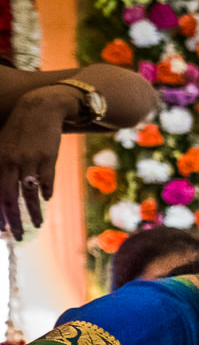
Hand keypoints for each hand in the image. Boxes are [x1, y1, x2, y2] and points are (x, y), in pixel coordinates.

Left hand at [0, 86, 74, 239]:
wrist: (39, 110)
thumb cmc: (19, 131)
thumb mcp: (3, 148)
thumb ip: (2, 169)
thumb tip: (2, 195)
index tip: (1, 230)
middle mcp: (10, 162)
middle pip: (9, 198)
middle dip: (13, 219)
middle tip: (17, 235)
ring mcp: (30, 160)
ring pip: (29, 193)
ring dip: (33, 212)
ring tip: (37, 224)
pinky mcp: (48, 158)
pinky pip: (46, 181)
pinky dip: (46, 192)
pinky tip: (47, 199)